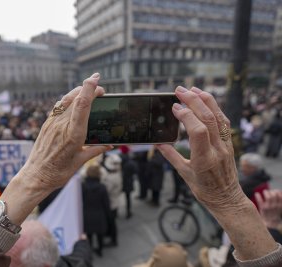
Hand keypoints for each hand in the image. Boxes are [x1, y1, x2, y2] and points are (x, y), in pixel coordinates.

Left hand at [20, 73, 111, 190]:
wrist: (35, 176)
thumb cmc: (58, 172)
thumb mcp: (81, 161)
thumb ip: (96, 150)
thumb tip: (110, 144)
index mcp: (73, 134)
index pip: (82, 105)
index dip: (89, 89)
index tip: (96, 79)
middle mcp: (62, 125)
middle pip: (76, 98)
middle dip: (89, 88)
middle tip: (100, 89)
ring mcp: (52, 123)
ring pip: (66, 100)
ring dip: (78, 91)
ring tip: (88, 89)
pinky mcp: (46, 124)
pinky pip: (58, 106)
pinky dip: (68, 99)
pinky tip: (74, 100)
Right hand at [156, 86, 276, 260]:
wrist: (227, 198)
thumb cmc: (204, 190)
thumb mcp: (184, 174)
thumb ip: (170, 155)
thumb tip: (157, 142)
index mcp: (204, 159)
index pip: (197, 131)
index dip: (186, 116)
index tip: (174, 108)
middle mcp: (217, 149)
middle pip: (208, 119)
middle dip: (194, 101)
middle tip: (180, 90)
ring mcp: (225, 145)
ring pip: (218, 117)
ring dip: (206, 100)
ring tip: (193, 89)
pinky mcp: (229, 143)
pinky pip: (224, 121)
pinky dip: (215, 108)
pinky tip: (206, 100)